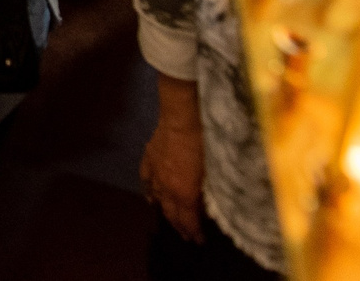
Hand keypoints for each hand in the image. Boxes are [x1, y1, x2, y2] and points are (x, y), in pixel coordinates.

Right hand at [141, 110, 206, 241]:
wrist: (182, 117)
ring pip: (157, 200)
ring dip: (165, 212)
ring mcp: (155, 173)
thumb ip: (209, 193)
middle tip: (187, 236)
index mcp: (183, 193)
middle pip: (171, 213)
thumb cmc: (205, 143)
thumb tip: (208, 206)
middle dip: (180, 227)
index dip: (194, 232)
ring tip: (171, 221)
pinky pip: (146, 180)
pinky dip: (149, 192)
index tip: (200, 241)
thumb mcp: (213, 172)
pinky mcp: (149, 159)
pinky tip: (151, 198)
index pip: (188, 220)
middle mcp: (166, 188)